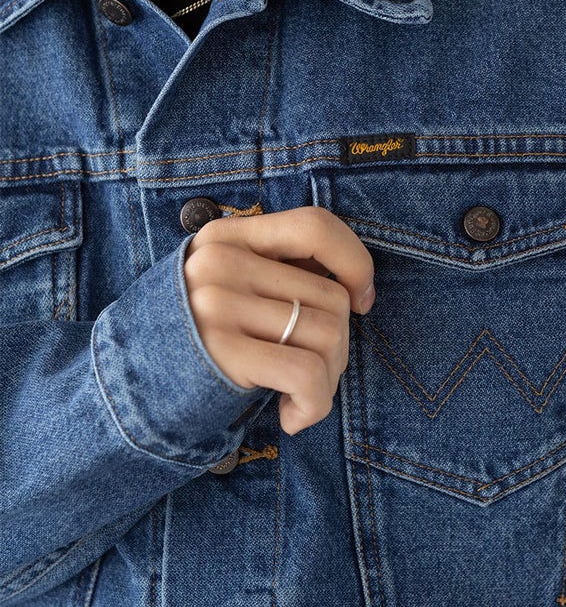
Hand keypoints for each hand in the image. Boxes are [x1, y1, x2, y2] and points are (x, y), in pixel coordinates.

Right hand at [183, 206, 374, 434]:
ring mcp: (218, 304)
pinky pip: (308, 373)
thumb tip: (357, 286)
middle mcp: (221, 262)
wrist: (124, 400)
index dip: (355, 262)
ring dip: (327, 379)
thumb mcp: (228, 289)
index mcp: (227, 238)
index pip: (315, 226)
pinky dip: (315, 404)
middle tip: (310, 374)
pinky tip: (292, 417)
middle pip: (331, 296)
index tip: (363, 300)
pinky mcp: (221, 350)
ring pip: (328, 334)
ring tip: (297, 395)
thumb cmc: (197, 348)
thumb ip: (278, 273)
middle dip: (338, 346)